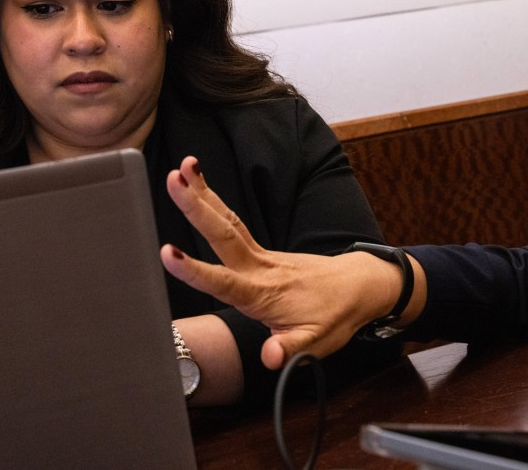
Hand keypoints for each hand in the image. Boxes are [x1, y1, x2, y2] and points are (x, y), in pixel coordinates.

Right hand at [159, 156, 405, 369]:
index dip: (195, 271)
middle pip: (224, 235)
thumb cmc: (336, 316)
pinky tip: (197, 187)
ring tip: (180, 169)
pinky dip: (214, 203)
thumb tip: (269, 357)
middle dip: (197, 208)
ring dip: (204, 195)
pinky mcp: (263, 252)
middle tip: (172, 181)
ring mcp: (262, 257)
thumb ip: (289, 350)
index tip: (169, 252)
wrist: (359, 287)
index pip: (225, 282)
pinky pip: (233, 224)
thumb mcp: (316, 343)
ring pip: (228, 222)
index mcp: (264, 295)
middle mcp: (260, 269)